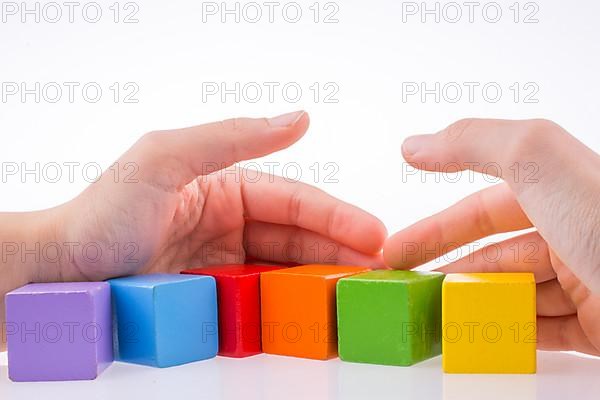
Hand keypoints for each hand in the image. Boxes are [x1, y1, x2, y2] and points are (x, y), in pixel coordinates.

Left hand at [53, 111, 385, 280]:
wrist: (62, 272)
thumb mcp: (165, 159)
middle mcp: (233, 222)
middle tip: (383, 273)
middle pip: (300, 237)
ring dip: (325, 279)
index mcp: (228, 186)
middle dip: (343, 252)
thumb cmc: (105, 212)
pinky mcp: (218, 295)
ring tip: (361, 294)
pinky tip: (318, 312)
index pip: (294, 200)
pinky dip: (294, 303)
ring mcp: (227, 262)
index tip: (377, 236)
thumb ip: (230, 136)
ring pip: (287, 268)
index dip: (337, 216)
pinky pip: (264, 297)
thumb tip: (300, 118)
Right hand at [384, 118, 599, 355]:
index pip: (481, 208)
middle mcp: (573, 234)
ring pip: (512, 295)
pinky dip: (506, 336)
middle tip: (404, 292)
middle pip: (492, 255)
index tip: (395, 251)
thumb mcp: (541, 162)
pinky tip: (478, 338)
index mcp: (561, 193)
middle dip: (444, 272)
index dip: (433, 229)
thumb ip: (476, 143)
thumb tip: (416, 144)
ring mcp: (586, 283)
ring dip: (470, 308)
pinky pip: (541, 331)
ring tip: (433, 321)